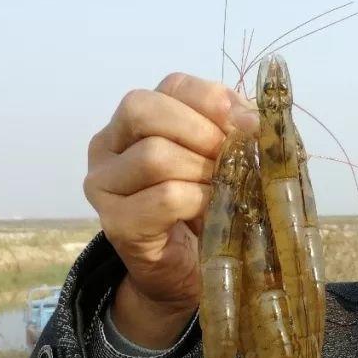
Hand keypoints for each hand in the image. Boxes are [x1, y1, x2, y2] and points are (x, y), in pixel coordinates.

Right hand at [84, 73, 258, 347]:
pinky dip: (197, 200)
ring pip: (153, 155)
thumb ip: (231, 132)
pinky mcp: (117, 224)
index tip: (247, 124)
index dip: (212, 99)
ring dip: (201, 170)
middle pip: (144, 109)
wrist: (185, 273)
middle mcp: (107, 147)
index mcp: (134, 121)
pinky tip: (210, 210)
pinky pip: (163, 198)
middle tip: (230, 158)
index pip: (171, 85)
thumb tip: (252, 117)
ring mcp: (104, 186)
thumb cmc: (204, 209)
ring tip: (221, 188)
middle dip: (199, 130)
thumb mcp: (221, 161)